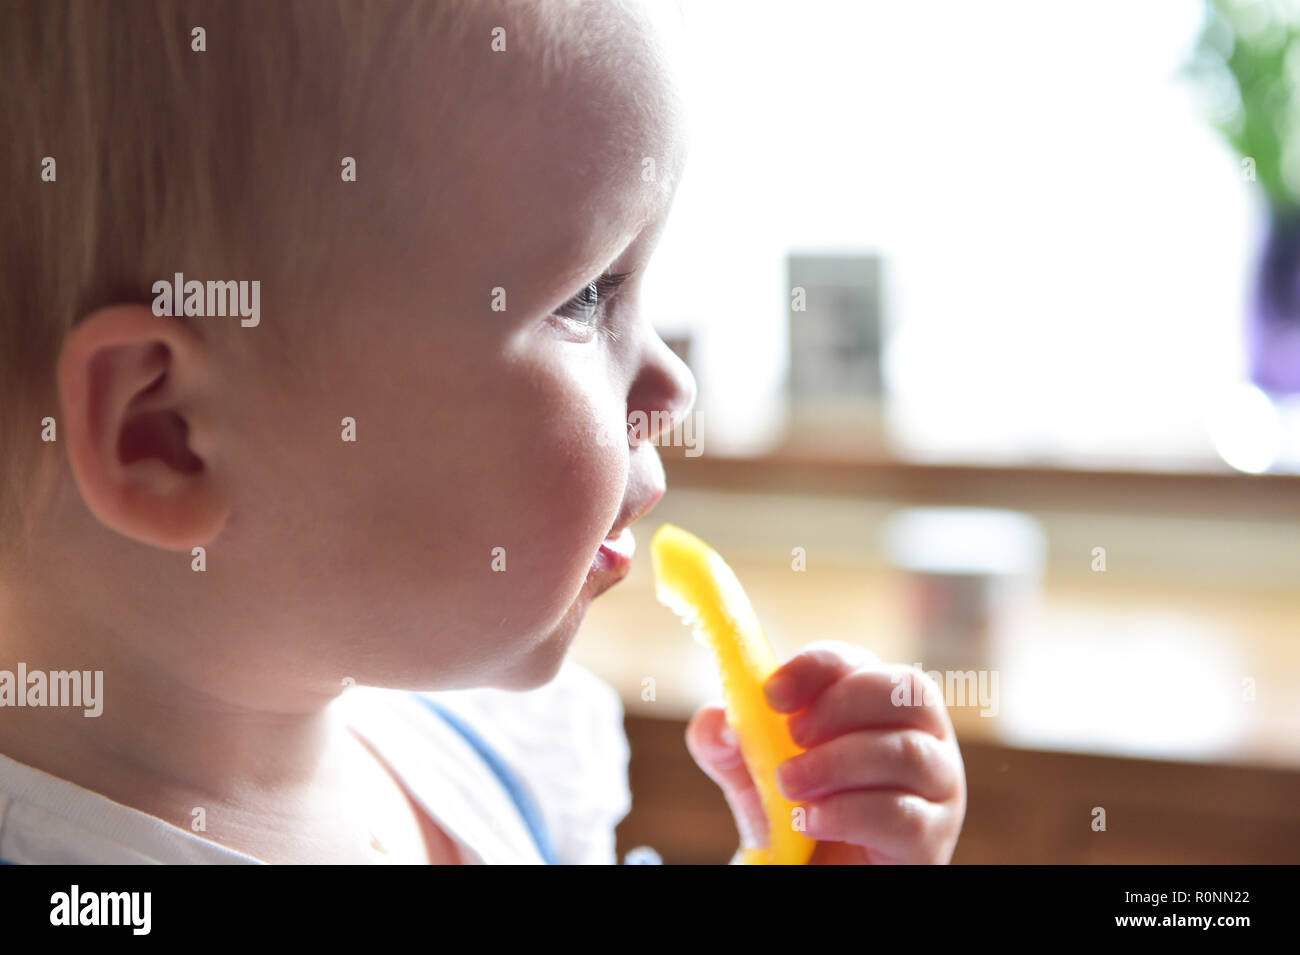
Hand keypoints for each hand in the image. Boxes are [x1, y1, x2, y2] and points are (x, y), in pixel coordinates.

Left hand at [686, 640, 966, 863]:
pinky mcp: (931, 838)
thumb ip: (723, 739)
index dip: (815, 668)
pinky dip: (848, 814)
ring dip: (837, 764)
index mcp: (872, 699)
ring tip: (788, 785)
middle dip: (840, 708)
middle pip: (905, 692)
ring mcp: (936, 785)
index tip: (771, 694)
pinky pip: (902, 815)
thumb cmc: (789, 805)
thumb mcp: (746, 768)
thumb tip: (721, 724)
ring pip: (907, 753)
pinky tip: (809, 821)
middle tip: (790, 739)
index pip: (857, 661)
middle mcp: (918, 733)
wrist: (808, 869)